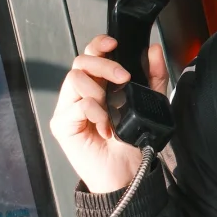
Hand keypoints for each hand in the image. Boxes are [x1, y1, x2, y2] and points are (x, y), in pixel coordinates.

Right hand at [51, 34, 168, 194]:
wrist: (127, 173)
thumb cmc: (132, 141)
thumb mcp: (150, 103)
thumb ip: (154, 76)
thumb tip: (153, 50)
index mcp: (98, 84)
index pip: (91, 54)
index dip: (98, 44)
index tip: (113, 43)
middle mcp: (80, 93)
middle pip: (81, 61)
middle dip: (104, 65)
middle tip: (123, 78)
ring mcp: (69, 108)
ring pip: (74, 79)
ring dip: (98, 92)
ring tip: (110, 112)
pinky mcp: (62, 124)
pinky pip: (76, 106)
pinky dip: (95, 113)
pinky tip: (105, 128)